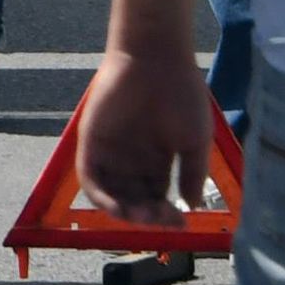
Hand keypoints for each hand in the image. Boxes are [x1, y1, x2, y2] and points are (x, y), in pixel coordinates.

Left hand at [78, 47, 217, 226]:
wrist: (157, 60)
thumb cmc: (182, 96)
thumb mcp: (194, 142)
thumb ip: (192, 174)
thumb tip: (192, 206)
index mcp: (156, 159)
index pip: (156, 197)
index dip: (166, 215)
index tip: (183, 224)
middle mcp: (131, 158)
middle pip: (133, 198)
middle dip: (147, 215)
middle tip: (162, 219)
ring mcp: (110, 150)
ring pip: (111, 192)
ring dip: (124, 211)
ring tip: (142, 216)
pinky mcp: (91, 140)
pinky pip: (89, 176)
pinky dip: (100, 196)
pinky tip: (118, 208)